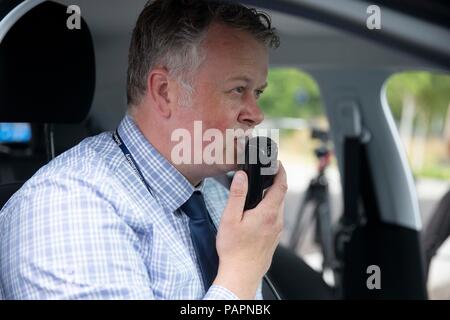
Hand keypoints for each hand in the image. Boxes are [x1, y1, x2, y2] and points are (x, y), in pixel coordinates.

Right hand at [213, 162, 286, 298]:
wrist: (241, 274)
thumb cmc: (234, 249)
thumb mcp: (230, 219)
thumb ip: (237, 195)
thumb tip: (242, 176)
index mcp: (268, 213)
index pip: (281, 185)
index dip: (281, 171)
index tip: (278, 163)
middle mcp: (277, 221)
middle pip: (280, 195)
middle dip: (274, 182)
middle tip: (263, 174)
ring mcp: (277, 231)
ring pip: (278, 207)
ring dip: (271, 196)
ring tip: (257, 192)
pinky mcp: (274, 238)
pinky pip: (275, 218)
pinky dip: (269, 208)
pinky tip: (256, 212)